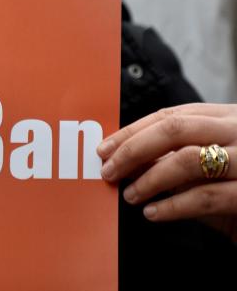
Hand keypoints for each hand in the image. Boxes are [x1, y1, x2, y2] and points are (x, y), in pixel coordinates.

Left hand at [98, 103, 236, 240]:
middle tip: (108, 171)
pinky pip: (206, 196)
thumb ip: (174, 161)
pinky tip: (153, 213)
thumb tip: (122, 160)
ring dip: (150, 179)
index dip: (133, 131)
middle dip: (134, 149)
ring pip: (188, 160)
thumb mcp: (210, 169)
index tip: (105, 148)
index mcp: (227, 117)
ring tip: (129, 195)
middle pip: (175, 129)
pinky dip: (173, 206)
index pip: (170, 115)